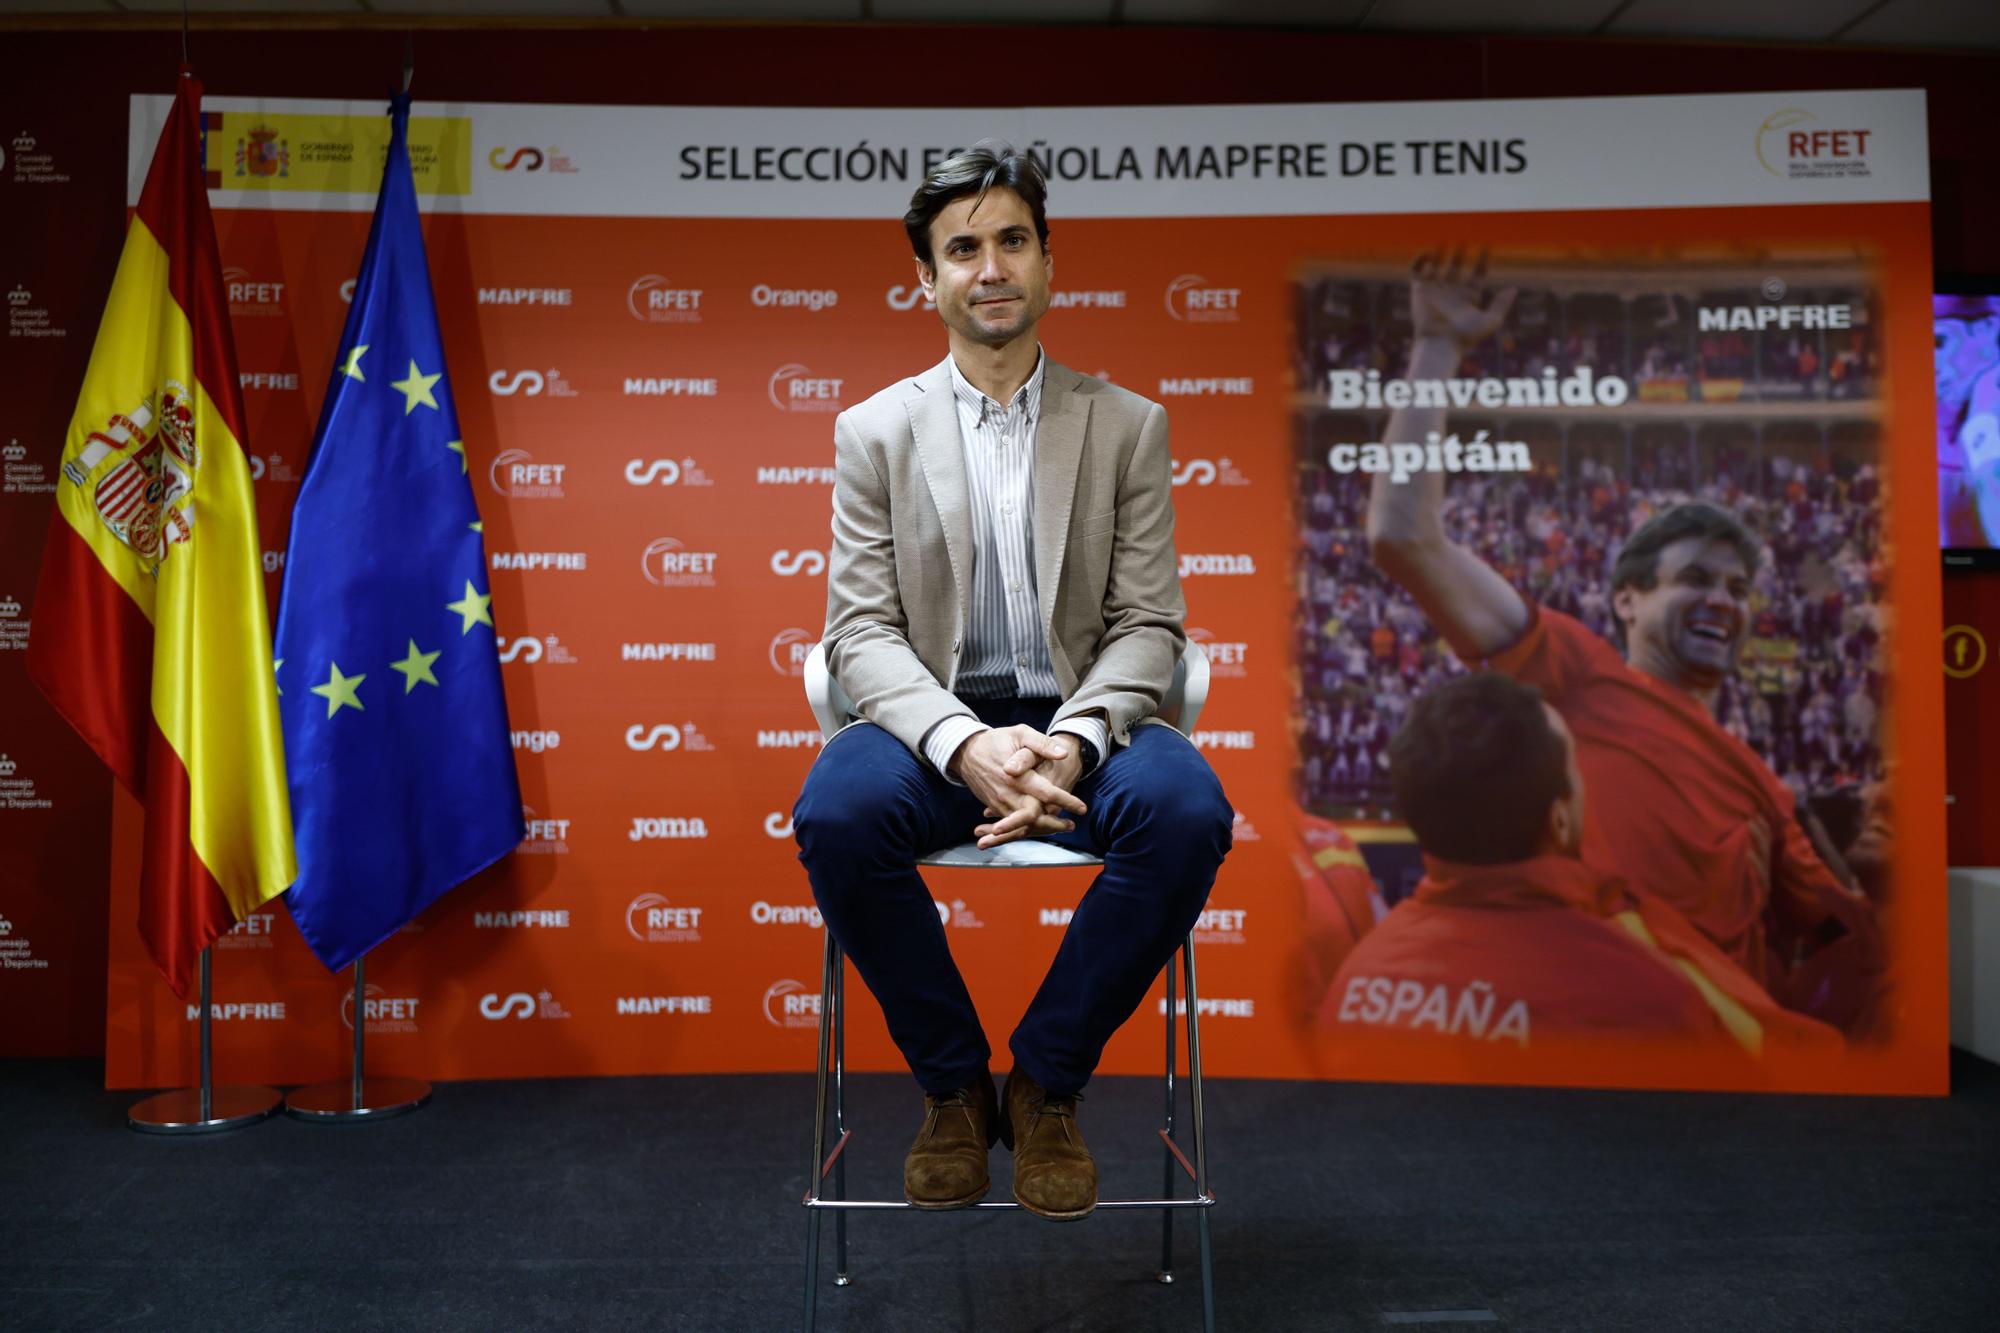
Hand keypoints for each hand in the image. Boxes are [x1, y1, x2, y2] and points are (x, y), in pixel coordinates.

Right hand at [949, 726, 1085, 847]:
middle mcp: (1007, 792)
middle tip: (1072, 825)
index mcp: (1016, 775)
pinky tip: (1042, 827)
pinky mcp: (994, 806)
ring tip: (1062, 827)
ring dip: (1043, 828)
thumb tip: (1063, 754)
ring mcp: (999, 802)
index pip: (1046, 793)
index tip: (1081, 807)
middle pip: (1034, 816)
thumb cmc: (996, 741)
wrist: (965, 752)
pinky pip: (1012, 823)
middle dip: (1054, 824)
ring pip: (1023, 824)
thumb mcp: (1020, 733)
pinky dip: (1028, 828)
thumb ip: (1042, 743)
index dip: (1065, 801)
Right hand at [1409, 247, 1515, 350]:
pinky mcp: (1418, 291)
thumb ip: (1501, 305)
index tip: (1487, 245)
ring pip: (1438, 265)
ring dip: (1441, 252)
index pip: (1478, 273)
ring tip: (1444, 239)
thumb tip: (1513, 289)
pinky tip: (1428, 253)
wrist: (1438, 344)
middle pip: (1458, 266)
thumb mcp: (1490, 322)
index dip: (1483, 259)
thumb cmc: (1464, 336)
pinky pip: (1417, 271)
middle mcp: (1452, 291)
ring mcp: (1435, 290)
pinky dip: (1420, 260)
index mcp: (1469, 297)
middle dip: (1461, 252)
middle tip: (1464, 238)